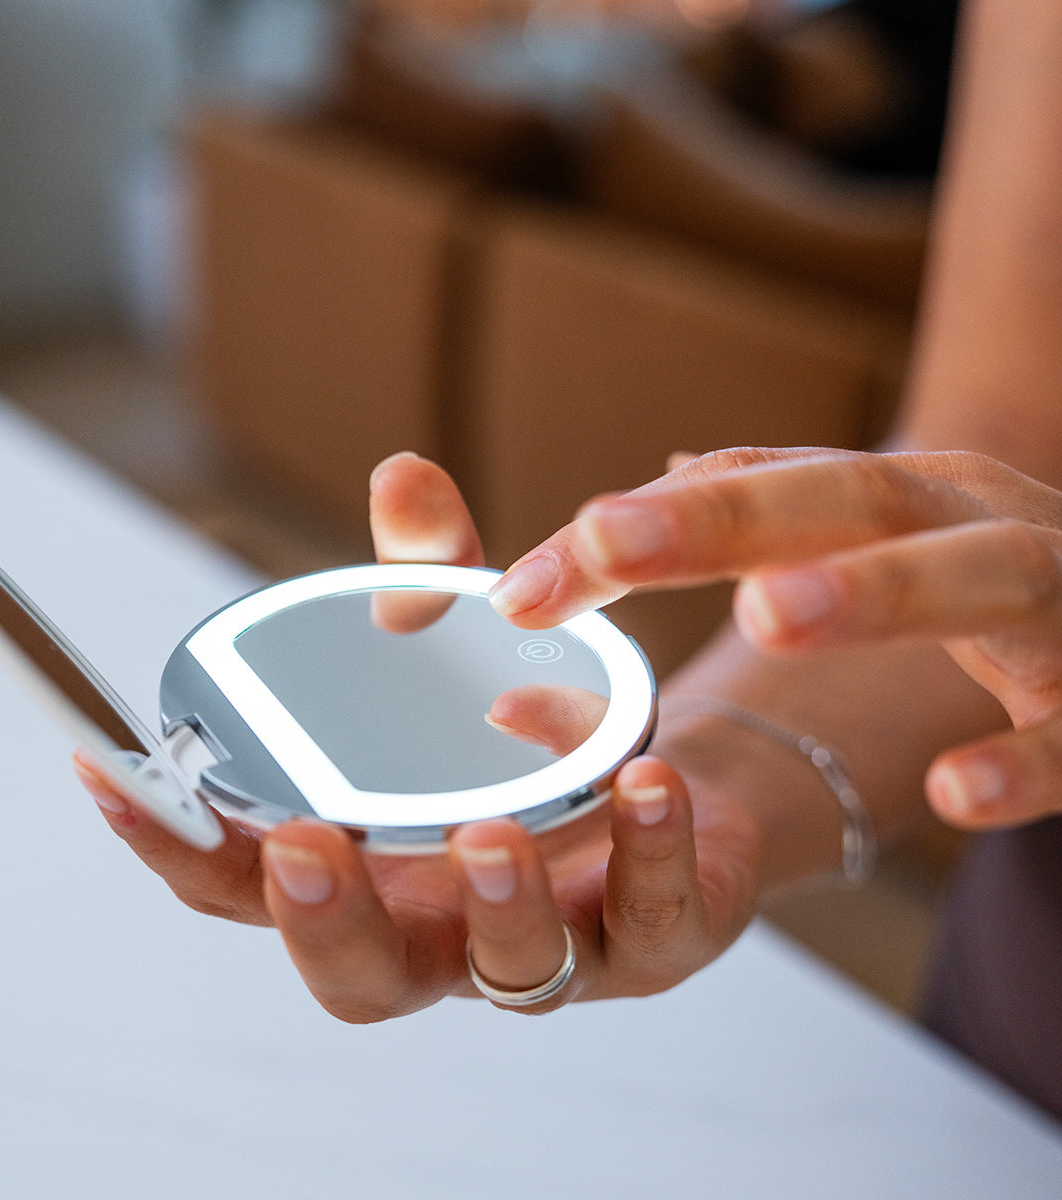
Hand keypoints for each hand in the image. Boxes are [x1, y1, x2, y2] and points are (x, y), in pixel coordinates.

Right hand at [76, 451, 761, 1019]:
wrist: (677, 784)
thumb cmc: (538, 727)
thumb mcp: (473, 639)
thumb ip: (431, 570)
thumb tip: (403, 472)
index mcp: (373, 868)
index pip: (247, 885)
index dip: (174, 843)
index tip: (108, 771)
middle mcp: (447, 928)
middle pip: (357, 976)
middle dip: (321, 919)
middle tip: (306, 844)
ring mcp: (554, 946)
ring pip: (508, 971)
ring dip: (492, 902)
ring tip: (489, 832)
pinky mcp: (657, 940)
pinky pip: (650, 919)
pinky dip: (644, 849)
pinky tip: (645, 780)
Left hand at [491, 447, 1061, 829]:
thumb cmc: (986, 569)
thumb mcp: (875, 530)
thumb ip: (760, 513)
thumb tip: (639, 489)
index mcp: (896, 491)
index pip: (746, 487)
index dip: (634, 528)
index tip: (517, 593)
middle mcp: (971, 518)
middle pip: (850, 498)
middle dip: (727, 519)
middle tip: (603, 542)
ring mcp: (1058, 603)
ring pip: (976, 579)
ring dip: (873, 592)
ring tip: (766, 617)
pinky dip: (1023, 758)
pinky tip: (954, 792)